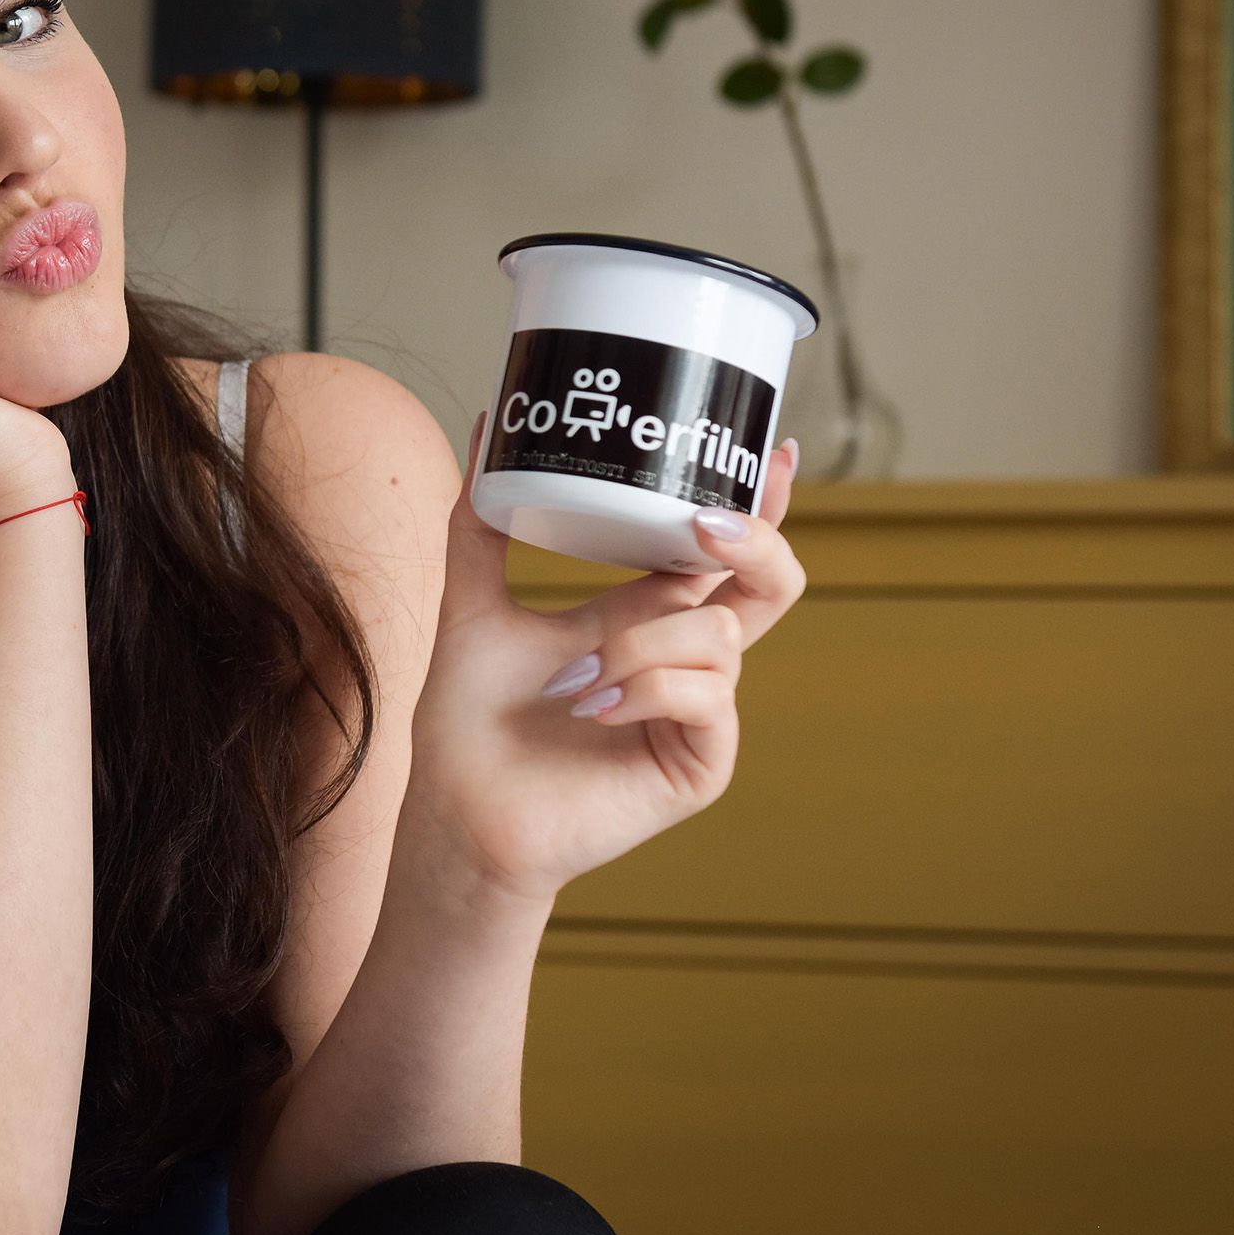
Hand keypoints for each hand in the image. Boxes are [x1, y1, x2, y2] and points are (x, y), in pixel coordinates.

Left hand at [403, 413, 808, 906]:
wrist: (456, 809)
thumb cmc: (469, 719)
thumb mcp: (473, 600)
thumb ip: (481, 520)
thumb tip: (491, 425)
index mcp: (645, 615)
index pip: (719, 548)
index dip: (758, 502)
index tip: (777, 451)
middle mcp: (682, 657)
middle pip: (769, 582)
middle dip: (756, 539)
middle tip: (703, 522)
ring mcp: (697, 711)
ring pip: (721, 633)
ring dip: (645, 641)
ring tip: (578, 679)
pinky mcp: (701, 762)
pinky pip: (710, 696)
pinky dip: (649, 688)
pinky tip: (593, 708)